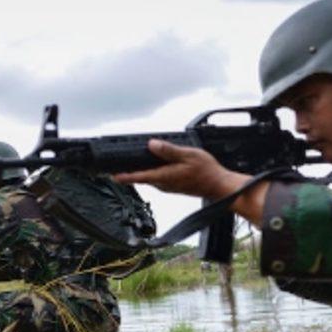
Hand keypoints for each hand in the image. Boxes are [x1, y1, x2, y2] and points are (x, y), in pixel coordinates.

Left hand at [114, 139, 248, 199]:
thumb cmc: (206, 171)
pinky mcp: (173, 185)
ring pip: (149, 177)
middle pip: (142, 177)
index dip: (124, 176)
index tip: (112, 175)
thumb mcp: (188, 155)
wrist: (219, 186)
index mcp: (164, 177)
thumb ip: (168, 151)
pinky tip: (153, 163)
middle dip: (130, 171)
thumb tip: (152, 145)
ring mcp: (168, 186)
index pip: (140, 177)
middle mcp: (163, 184)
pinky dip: (151, 171)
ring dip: (141, 171)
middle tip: (117, 164)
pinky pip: (157, 178)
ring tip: (131, 162)